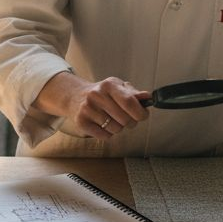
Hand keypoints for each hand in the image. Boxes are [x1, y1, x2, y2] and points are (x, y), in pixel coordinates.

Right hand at [33, 72, 149, 139]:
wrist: (75, 97)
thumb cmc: (102, 94)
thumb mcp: (117, 88)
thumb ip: (133, 94)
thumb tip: (147, 97)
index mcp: (109, 85)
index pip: (130, 102)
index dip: (141, 112)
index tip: (143, 115)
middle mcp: (97, 95)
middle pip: (125, 119)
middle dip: (130, 122)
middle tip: (125, 118)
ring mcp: (88, 109)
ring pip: (116, 129)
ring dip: (118, 128)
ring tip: (111, 119)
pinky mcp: (81, 122)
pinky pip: (105, 136)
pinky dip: (107, 134)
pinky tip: (102, 124)